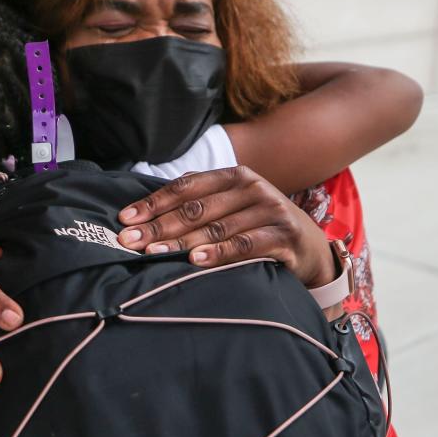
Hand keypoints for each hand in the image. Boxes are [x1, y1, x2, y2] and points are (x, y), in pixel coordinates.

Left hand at [116, 166, 335, 287]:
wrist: (312, 249)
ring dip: (181, 242)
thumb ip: (199, 207)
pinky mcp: (284, 236)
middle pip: (195, 209)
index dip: (153, 203)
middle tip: (129, 241)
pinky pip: (245, 245)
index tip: (125, 219)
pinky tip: (196, 260)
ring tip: (153, 252)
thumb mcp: (233, 209)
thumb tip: (143, 217)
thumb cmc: (260, 228)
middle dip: (158, 226)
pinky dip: (219, 253)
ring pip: (216, 227)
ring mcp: (270, 210)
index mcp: (234, 176)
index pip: (185, 188)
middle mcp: (252, 188)